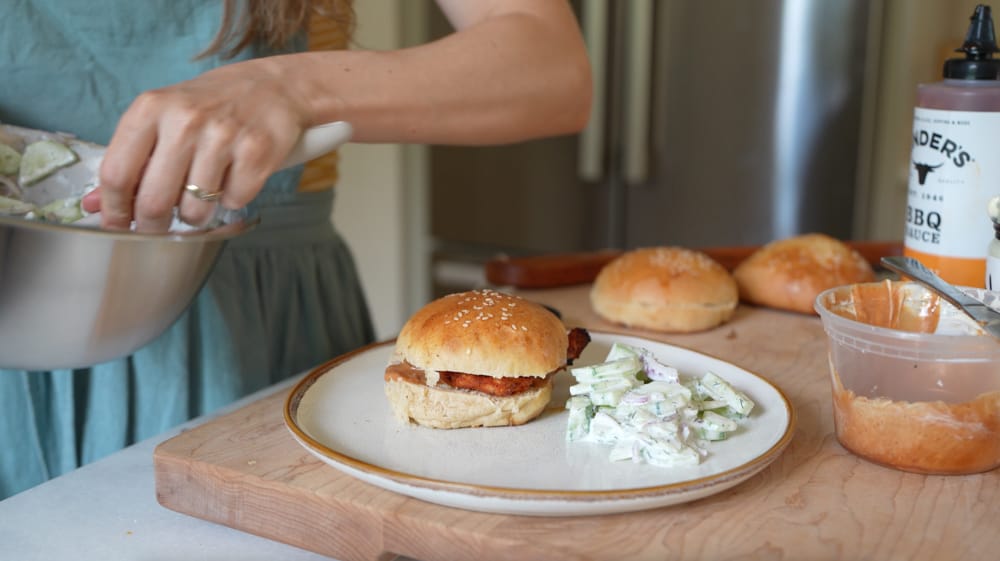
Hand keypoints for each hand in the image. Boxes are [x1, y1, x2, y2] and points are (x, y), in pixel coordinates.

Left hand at [86, 58, 309, 231]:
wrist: (271, 86)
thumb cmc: (209, 106)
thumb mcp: (161, 120)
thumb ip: (129, 161)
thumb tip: (94, 206)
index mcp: (150, 108)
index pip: (116, 174)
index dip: (114, 210)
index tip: (118, 225)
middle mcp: (185, 119)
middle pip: (154, 202)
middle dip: (154, 226)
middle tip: (160, 227)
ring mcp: (224, 135)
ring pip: (195, 210)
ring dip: (197, 215)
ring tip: (203, 194)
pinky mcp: (257, 151)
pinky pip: (234, 202)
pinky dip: (233, 199)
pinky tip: (235, 177)